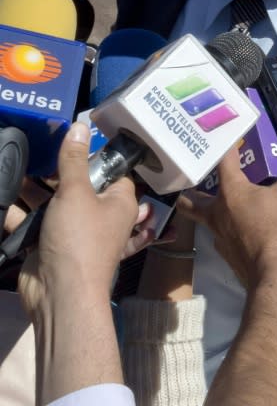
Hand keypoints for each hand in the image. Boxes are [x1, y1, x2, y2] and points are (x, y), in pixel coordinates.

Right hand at [18, 122, 149, 316]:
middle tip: (41, 147)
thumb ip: (74, 159)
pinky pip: (37, 222)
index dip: (97, 155)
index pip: (114, 171)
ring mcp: (75, 232)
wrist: (59, 294)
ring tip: (19, 163)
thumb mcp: (76, 192)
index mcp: (119, 202)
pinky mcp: (52, 245)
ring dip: (36, 189)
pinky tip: (8, 193)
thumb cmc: (79, 239)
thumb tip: (80, 126)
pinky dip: (22, 211)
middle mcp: (101, 216)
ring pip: (56, 203)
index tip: (76, 139)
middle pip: (81, 185)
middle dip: (60, 171)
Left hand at [177, 131, 276, 288]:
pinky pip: (223, 237)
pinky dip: (230, 230)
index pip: (223, 161)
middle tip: (205, 177)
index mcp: (231, 193)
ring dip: (211, 210)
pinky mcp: (229, 257)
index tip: (232, 136)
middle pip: (191, 199)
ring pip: (205, 220)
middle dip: (193, 188)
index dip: (227, 146)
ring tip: (227, 202)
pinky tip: (245, 228)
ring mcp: (220, 238)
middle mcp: (217, 214)